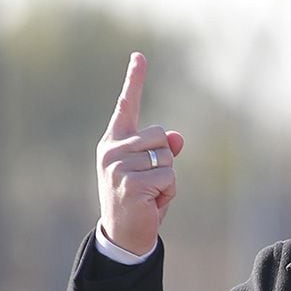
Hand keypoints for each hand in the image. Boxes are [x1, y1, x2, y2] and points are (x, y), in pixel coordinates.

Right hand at [96, 52, 184, 255]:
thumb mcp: (153, 171)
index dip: (134, 80)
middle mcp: (112, 150)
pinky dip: (168, 192)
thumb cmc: (140, 200)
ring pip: (167, 156)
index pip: (126, 107)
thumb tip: (178, 138)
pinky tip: (151, 202)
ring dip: (167, 178)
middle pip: (161, 136)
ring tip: (150, 194)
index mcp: (114, 143)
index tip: (139, 56)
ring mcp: (118, 165)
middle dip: (166, 160)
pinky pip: (168, 176)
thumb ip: (163, 151)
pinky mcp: (130, 181)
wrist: (124, 235)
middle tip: (150, 183)